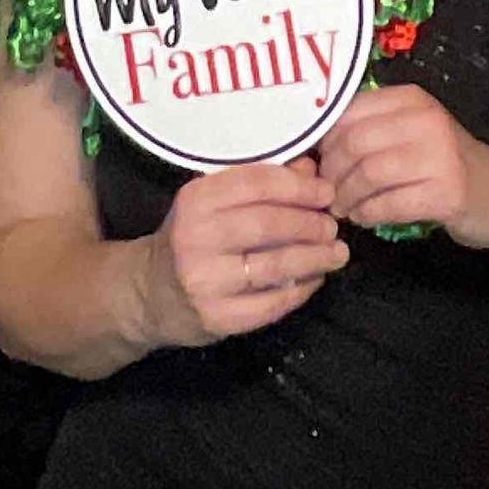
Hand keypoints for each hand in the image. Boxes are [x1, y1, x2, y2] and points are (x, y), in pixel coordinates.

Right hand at [141, 158, 346, 346]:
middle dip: (310, 225)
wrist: (151, 293)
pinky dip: (300, 290)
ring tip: (337, 253)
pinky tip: (314, 279)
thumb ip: (261, 184)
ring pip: (274, 266)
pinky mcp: (218, 318)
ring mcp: (206, 281)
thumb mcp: (215, 202)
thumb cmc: (192, 237)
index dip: (298, 187)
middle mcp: (196, 237)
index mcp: (197, 199)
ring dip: (314, 258)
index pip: (257, 184)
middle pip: (268, 225)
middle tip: (333, 226)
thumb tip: (310, 170)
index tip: (327, 193)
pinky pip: (270, 303)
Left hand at [316, 83, 488, 254]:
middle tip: (328, 194)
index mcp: (410, 99)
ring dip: (347, 198)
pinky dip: (368, 214)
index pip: (347, 112)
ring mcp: (439, 155)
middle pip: (353, 143)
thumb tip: (314, 149)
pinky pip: (389, 204)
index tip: (316, 164)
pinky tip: (365, 219)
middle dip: (331, 174)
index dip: (323, 142)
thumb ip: (371, 132)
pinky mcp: (447, 193)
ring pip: (368, 173)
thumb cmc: (447, 163)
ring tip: (344, 210)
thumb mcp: (411, 134)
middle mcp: (424, 119)